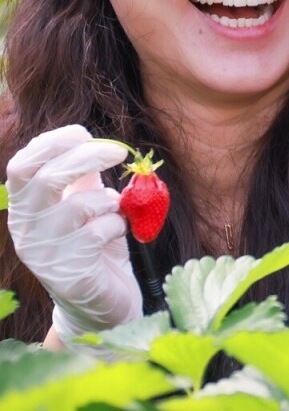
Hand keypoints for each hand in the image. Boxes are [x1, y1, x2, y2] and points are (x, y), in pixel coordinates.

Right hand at [6, 125, 142, 345]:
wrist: (101, 303)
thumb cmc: (94, 244)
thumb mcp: (86, 204)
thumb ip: (84, 177)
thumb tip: (92, 142)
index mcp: (25, 207)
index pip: (22, 166)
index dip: (51, 143)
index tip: (82, 133)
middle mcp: (26, 230)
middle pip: (47, 178)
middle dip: (88, 156)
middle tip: (120, 151)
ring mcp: (45, 253)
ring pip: (79, 205)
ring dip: (109, 200)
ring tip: (114, 210)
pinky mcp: (70, 273)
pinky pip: (100, 232)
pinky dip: (118, 224)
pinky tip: (117, 232)